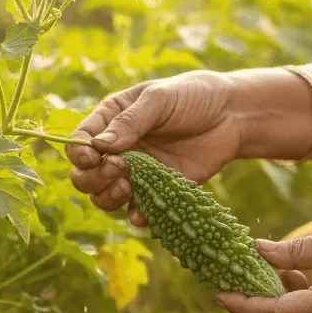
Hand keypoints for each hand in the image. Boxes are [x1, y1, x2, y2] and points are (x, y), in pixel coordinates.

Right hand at [66, 71, 243, 225]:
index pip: (79, 143)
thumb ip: (131, 121)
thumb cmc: (193, 97)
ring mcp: (136, 174)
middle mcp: (117, 150)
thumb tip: (100, 146)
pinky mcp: (158, 193)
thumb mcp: (160, 99)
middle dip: (94, 178)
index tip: (94, 158)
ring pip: (105, 197)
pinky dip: (136, 216)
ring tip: (129, 187)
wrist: (231, 116)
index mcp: (110, 121)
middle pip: (85, 176)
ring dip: (109, 197)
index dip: (80, 154)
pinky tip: (143, 213)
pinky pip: (137, 211)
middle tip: (121, 169)